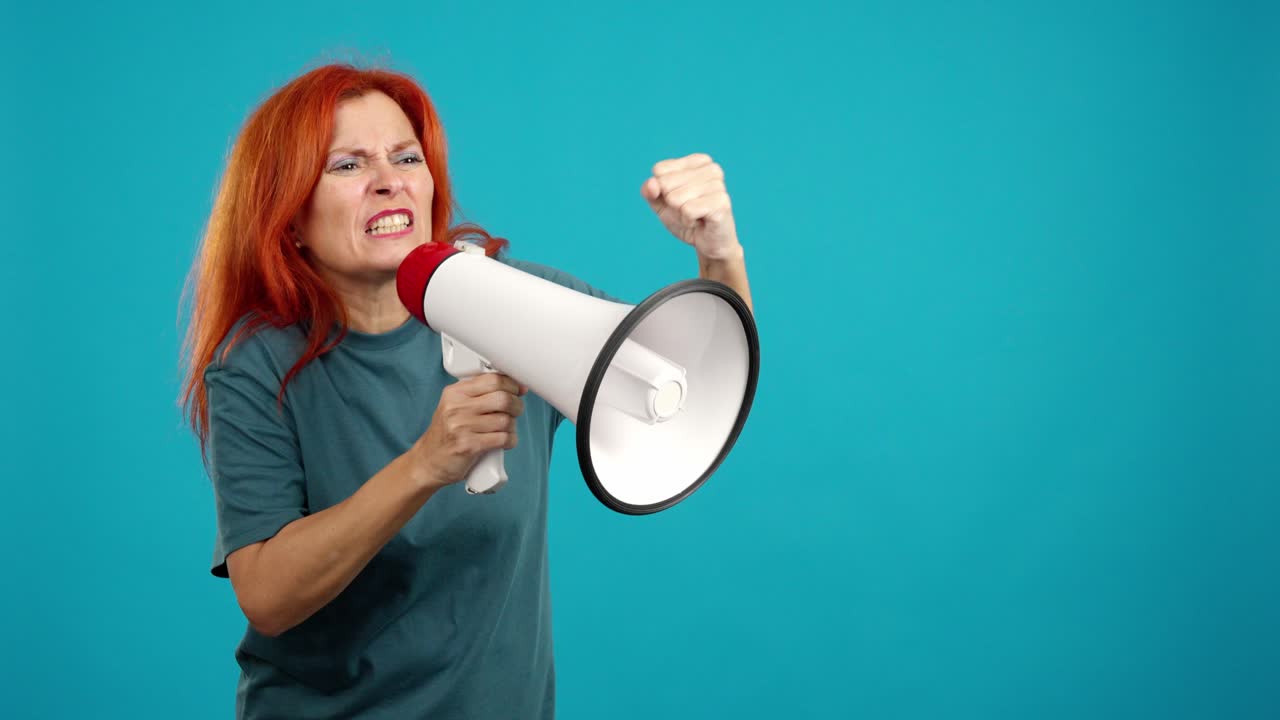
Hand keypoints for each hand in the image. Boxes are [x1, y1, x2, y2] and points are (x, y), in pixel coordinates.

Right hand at [411, 373, 527, 489]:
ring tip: (507, 429)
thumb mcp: (454, 406)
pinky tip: (505, 441)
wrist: (428, 462)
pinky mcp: (469, 446)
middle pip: (502, 398)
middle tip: (515, 411)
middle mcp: (457, 407)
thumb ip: (478, 394)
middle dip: (516, 405)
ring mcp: (462, 426)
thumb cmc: (447, 434)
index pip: (492, 379)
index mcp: (455, 393)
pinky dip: (510, 440)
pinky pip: (503, 439)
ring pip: (505, 420)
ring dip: (513, 426)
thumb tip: (516, 386)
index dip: (511, 384)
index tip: (518, 390)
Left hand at [640, 153, 741, 260]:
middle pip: (666, 183)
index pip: (660, 170)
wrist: (708, 244)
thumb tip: (651, 184)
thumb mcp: (661, 204)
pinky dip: (688, 221)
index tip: (679, 199)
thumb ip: (650, 191)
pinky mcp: (721, 202)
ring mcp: (718, 184)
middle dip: (671, 203)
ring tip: (696, 215)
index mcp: (698, 161)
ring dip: (680, 214)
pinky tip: (700, 222)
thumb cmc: (686, 218)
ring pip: (675, 198)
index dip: (661, 191)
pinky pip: (687, 210)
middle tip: (688, 210)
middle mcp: (711, 168)